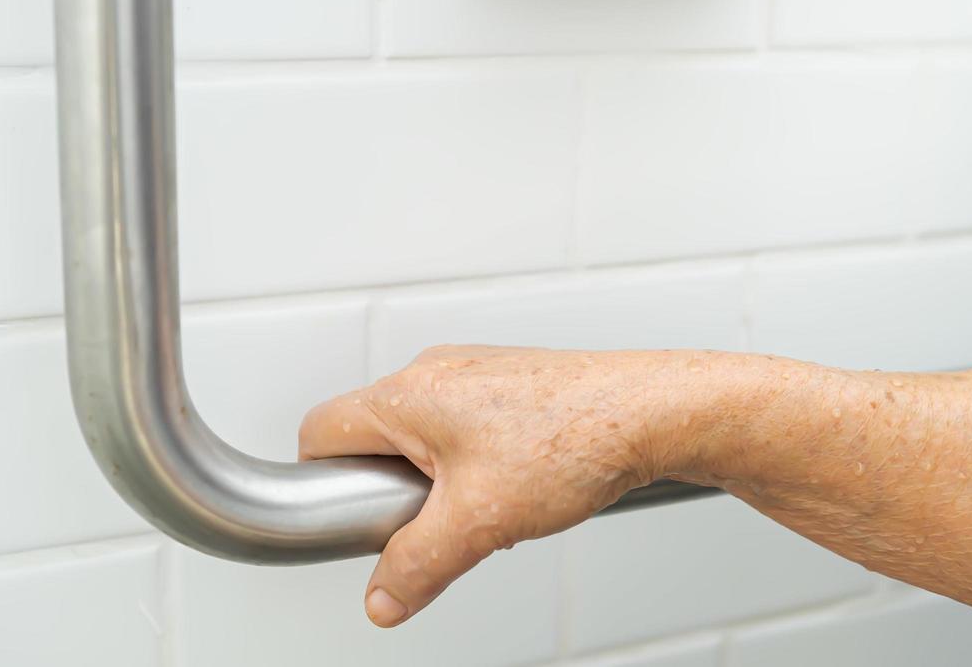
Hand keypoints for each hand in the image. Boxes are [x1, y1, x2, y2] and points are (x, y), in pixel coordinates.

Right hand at [297, 345, 700, 626]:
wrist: (650, 412)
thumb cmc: (573, 441)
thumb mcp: (479, 522)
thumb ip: (416, 565)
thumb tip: (382, 599)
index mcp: (409, 393)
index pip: (320, 433)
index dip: (322, 484)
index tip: (355, 521)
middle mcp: (434, 372)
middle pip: (369, 438)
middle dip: (388, 490)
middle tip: (433, 522)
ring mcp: (473, 374)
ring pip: (419, 438)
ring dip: (434, 483)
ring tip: (484, 508)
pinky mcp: (507, 385)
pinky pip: (461, 430)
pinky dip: (472, 466)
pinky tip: (515, 488)